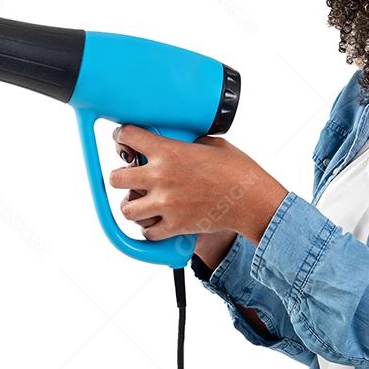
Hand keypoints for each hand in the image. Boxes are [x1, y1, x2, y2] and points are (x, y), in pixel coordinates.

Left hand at [109, 125, 288, 243]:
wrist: (252, 200)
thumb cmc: (237, 170)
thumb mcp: (212, 144)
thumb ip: (188, 143)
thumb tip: (180, 142)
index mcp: (169, 152)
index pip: (127, 137)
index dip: (122, 137)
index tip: (123, 140)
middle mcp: (160, 177)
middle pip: (115, 178)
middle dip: (120, 175)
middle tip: (130, 176)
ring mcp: (165, 204)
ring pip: (126, 209)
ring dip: (132, 204)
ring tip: (141, 202)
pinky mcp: (173, 226)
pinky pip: (147, 231)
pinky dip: (149, 228)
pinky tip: (157, 220)